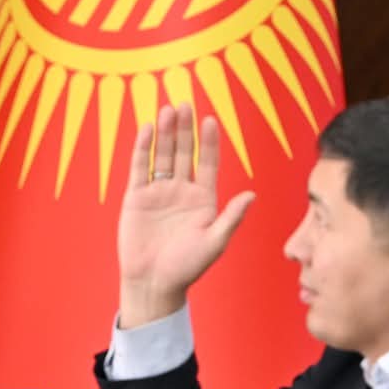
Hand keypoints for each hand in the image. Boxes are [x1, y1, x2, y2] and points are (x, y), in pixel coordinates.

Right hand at [116, 103, 254, 327]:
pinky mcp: (137, 197)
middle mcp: (181, 191)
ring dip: (166, 133)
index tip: (212, 120)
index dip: (210, 142)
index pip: (209, 163)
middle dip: (186, 129)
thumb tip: (251, 195)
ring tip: (169, 109)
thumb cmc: (187, 268)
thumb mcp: (214, 242)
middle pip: (185, 152)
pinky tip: (148, 128)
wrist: (153, 284)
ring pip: (163, 155)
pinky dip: (143, 148)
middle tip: (186, 103)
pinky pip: (140, 167)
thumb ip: (231, 217)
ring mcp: (158, 192)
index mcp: (203, 199)